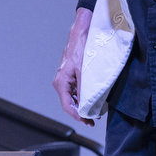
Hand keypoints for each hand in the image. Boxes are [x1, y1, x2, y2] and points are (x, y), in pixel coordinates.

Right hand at [53, 8, 94, 126]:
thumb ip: (84, 89)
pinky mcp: (71, 77)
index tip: (87, 121)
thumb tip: (87, 105)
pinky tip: (92, 101)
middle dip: (81, 113)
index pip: (67, 106)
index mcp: (61, 82)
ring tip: (95, 113)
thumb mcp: (84, 71)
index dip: (77, 116)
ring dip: (83, 106)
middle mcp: (61, 83)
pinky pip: (76, 92)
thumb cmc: (81, 49)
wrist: (81, 34)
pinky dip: (83, 98)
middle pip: (69, 104)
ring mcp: (65, 80)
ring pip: (73, 99)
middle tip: (93, 121)